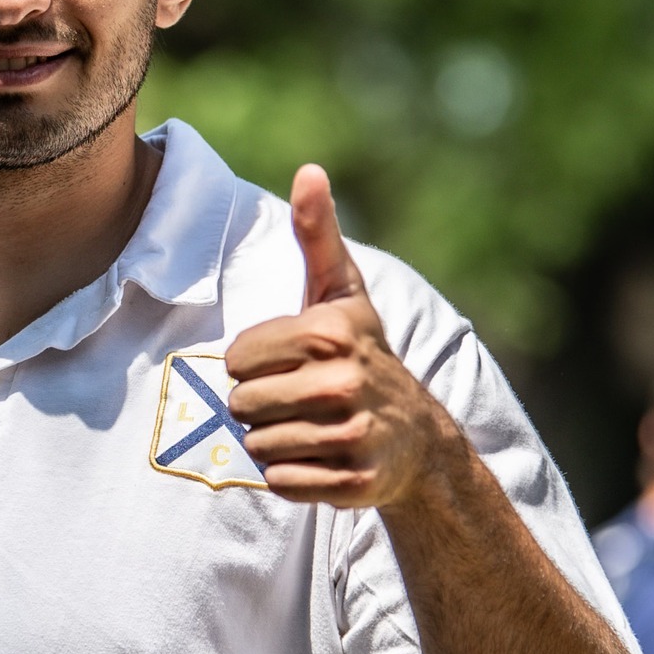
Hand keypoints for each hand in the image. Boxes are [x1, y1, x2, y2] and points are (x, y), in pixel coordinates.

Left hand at [225, 165, 456, 507]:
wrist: (417, 437)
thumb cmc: (362, 354)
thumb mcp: (341, 293)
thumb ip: (318, 235)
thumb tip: (309, 170)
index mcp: (329, 334)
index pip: (236, 360)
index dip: (253, 364)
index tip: (291, 362)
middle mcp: (344, 384)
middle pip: (241, 405)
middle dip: (260, 405)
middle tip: (297, 399)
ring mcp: (352, 436)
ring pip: (257, 446)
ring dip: (273, 441)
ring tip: (309, 426)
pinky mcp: (354, 483)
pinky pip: (280, 483)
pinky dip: (291, 476)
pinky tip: (320, 457)